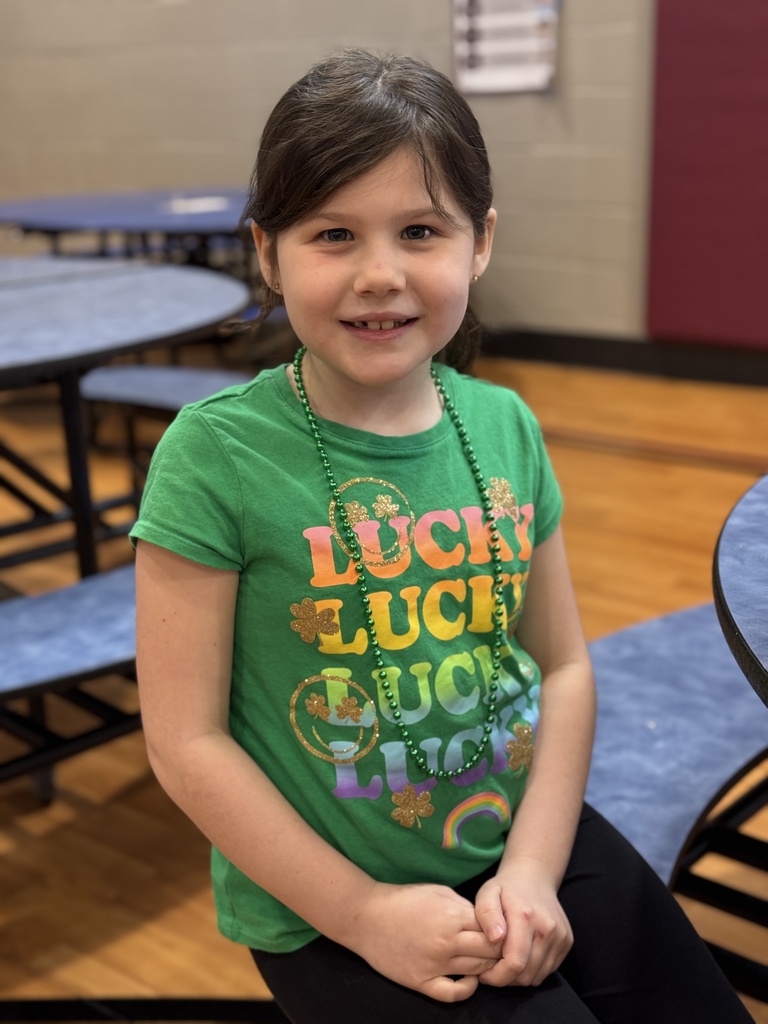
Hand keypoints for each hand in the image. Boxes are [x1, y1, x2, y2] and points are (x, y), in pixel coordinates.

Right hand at [347, 881, 501, 1001]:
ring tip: (484, 961)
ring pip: (476, 972)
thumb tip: (486, 921)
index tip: (502, 931)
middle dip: (498, 950)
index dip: (501, 930)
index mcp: (452, 916)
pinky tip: (468, 980)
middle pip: (489, 953)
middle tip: (499, 948)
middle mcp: (447, 942)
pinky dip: (467, 990)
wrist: (367, 917)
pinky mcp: (421, 982)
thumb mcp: (438, 891)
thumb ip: (464, 906)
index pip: (493, 929)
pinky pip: (453, 994)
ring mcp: (434, 965)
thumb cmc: (404, 899)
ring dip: (486, 968)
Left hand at [474, 858, 572, 986]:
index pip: (515, 963)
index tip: (484, 973)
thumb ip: (487, 914)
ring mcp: (560, 936)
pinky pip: (547, 970)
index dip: (497, 976)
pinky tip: (521, 955)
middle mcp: (548, 928)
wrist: (534, 877)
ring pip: (537, 977)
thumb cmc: (506, 889)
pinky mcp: (567, 942)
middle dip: (505, 978)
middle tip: (492, 966)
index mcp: (525, 917)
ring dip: (519, 976)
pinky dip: (532, 970)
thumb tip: (496, 938)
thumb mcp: (487, 894)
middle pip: (525, 975)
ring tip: (505, 959)